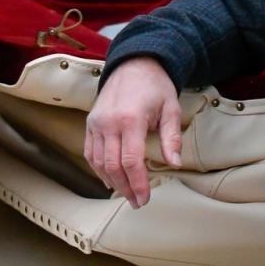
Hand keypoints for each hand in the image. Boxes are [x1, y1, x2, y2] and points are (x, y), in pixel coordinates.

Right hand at [83, 57, 182, 207]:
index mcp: (130, 119)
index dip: (138, 184)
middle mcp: (109, 122)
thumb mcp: (171, 108)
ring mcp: (96, 123)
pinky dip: (98, 169)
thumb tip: (174, 164)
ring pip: (99, 162)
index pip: (131, 161)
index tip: (145, 198)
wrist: (133, 64)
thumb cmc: (155, 86)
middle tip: (138, 202)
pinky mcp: (90, 123)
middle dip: (126, 188)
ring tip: (126, 194)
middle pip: (113, 166)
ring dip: (112, 182)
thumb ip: (171, 137)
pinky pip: (90, 152)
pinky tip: (109, 180)